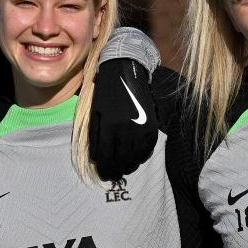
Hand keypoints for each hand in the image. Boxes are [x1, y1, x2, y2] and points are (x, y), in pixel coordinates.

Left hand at [88, 58, 157, 180]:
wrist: (126, 72)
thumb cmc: (106, 93)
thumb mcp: (96, 113)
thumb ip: (96, 136)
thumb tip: (97, 158)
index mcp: (109, 127)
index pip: (106, 157)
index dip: (105, 169)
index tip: (104, 174)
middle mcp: (126, 130)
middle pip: (121, 161)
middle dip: (116, 171)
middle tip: (113, 175)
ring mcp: (141, 129)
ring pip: (136, 158)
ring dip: (129, 166)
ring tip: (123, 169)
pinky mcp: (152, 126)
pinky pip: (148, 149)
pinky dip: (142, 157)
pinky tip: (136, 159)